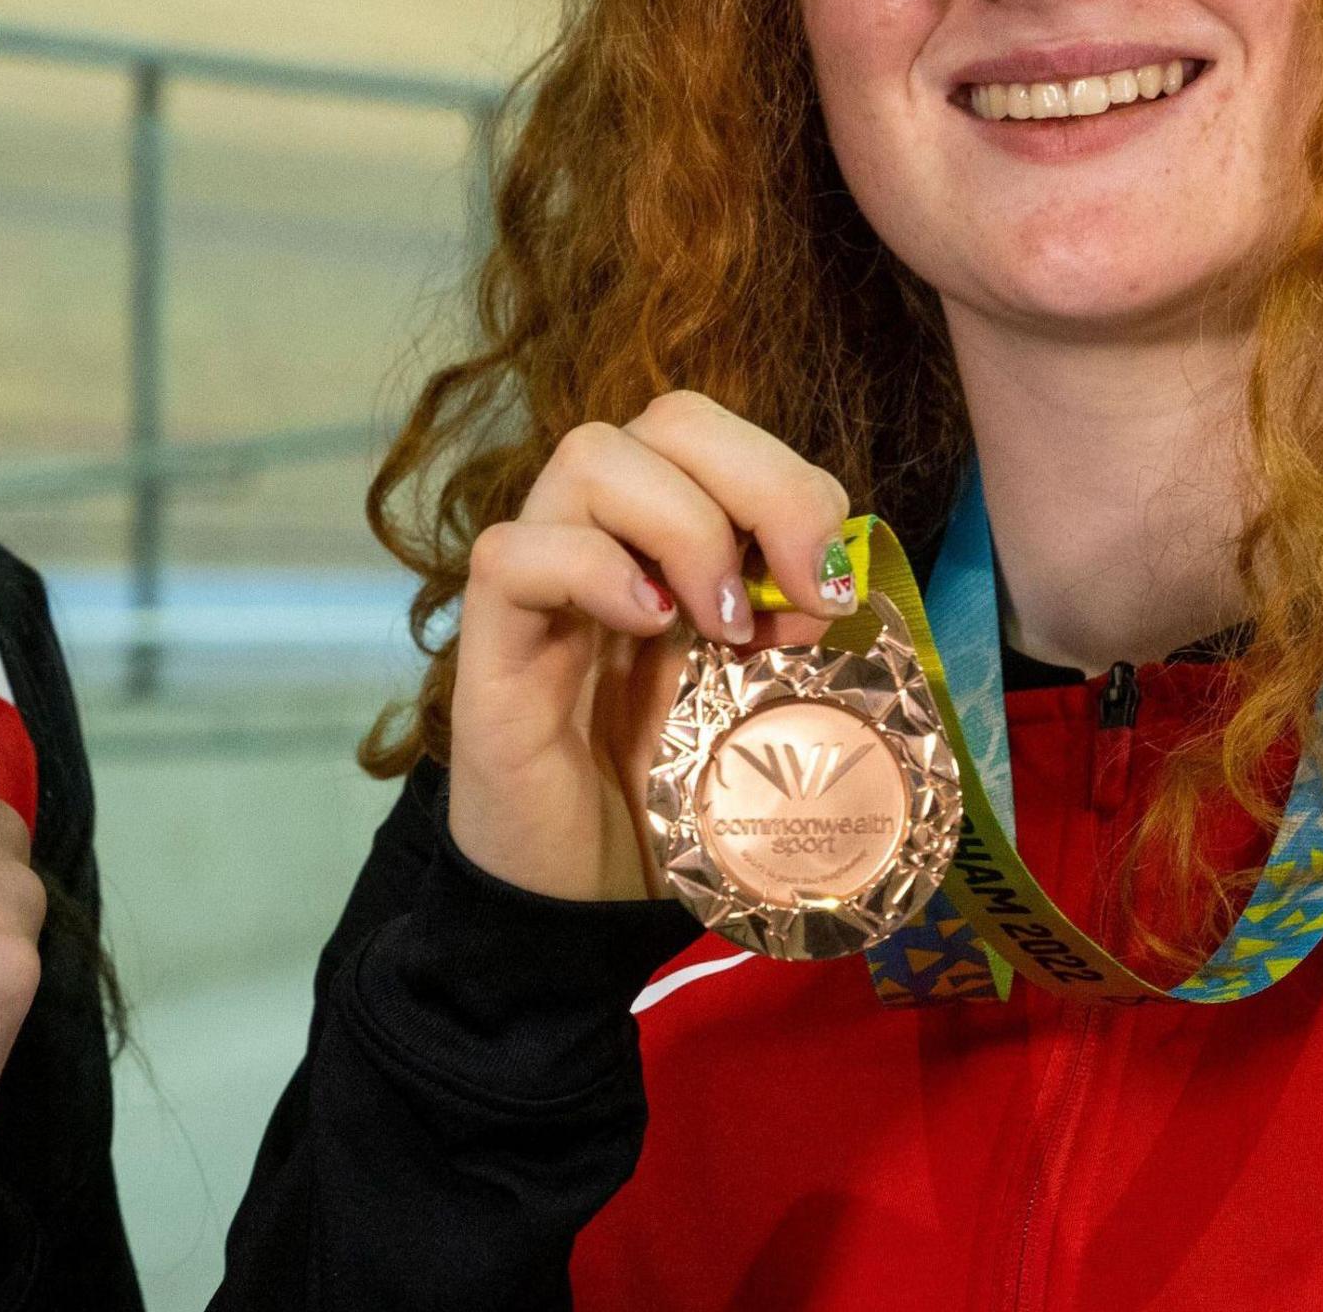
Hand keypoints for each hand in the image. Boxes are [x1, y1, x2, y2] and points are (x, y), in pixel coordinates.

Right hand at [446, 390, 855, 901]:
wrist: (584, 903)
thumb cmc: (669, 801)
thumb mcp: (756, 701)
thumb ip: (788, 633)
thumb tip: (833, 582)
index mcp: (666, 541)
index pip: (715, 433)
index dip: (788, 480)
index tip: (832, 587)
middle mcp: (600, 539)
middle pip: (666, 418)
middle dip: (760, 482)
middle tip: (802, 591)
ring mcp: (540, 585)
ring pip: (589, 457)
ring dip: (685, 527)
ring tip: (721, 625)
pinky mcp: (489, 647)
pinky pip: (515, 553)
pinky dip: (593, 570)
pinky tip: (648, 629)